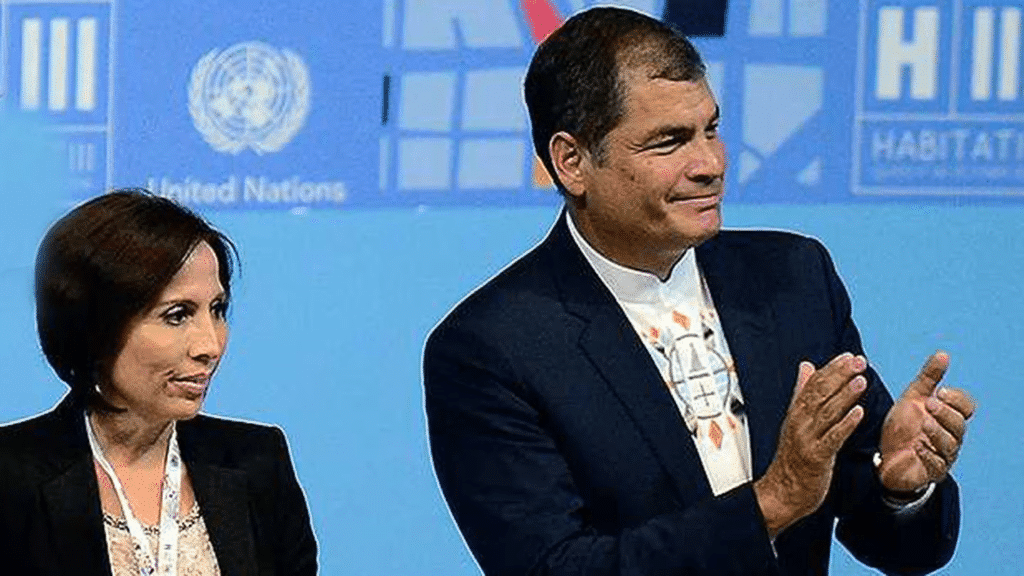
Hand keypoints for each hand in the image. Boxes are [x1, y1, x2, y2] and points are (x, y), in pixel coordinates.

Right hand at [754, 353, 866, 537]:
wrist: (782, 491)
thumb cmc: (792, 457)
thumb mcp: (795, 420)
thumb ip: (802, 392)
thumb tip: (806, 366)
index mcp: (796, 412)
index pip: (813, 383)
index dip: (831, 369)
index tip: (848, 356)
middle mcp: (799, 422)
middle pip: (820, 394)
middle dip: (840, 376)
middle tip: (858, 362)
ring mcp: (806, 439)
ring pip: (826, 413)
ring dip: (844, 395)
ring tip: (860, 381)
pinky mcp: (815, 457)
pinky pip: (832, 439)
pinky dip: (845, 425)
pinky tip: (858, 413)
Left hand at [878, 352, 975, 493]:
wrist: (885, 456)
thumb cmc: (903, 426)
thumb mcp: (912, 398)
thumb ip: (928, 378)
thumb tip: (943, 354)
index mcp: (948, 416)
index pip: (966, 406)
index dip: (957, 399)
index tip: (941, 391)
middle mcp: (950, 436)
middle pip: (959, 424)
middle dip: (946, 413)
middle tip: (930, 404)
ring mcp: (943, 455)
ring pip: (950, 444)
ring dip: (937, 432)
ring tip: (924, 423)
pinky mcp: (931, 471)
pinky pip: (937, 464)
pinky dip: (928, 454)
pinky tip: (917, 446)